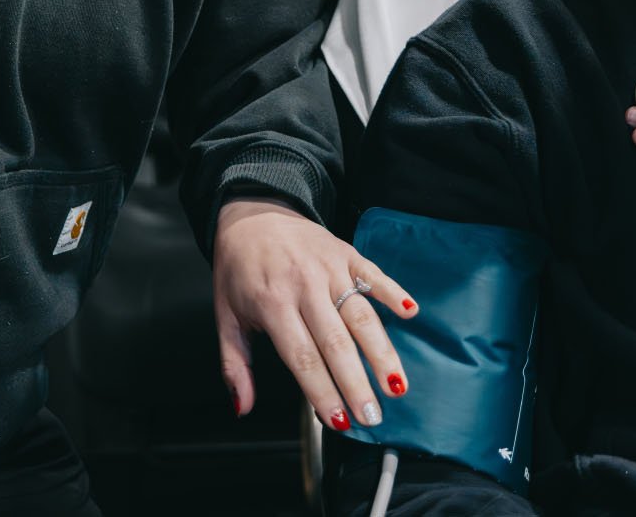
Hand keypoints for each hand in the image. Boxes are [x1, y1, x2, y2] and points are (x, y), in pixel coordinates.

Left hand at [212, 198, 417, 432]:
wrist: (252, 213)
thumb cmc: (239, 269)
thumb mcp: (225, 316)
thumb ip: (234, 365)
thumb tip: (243, 407)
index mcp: (272, 304)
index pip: (302, 357)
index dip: (322, 392)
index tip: (339, 421)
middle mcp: (304, 285)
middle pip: (336, 342)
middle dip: (357, 383)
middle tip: (373, 416)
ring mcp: (329, 267)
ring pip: (361, 315)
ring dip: (381, 352)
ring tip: (397, 385)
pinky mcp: (346, 253)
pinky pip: (373, 274)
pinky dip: (393, 291)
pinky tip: (410, 312)